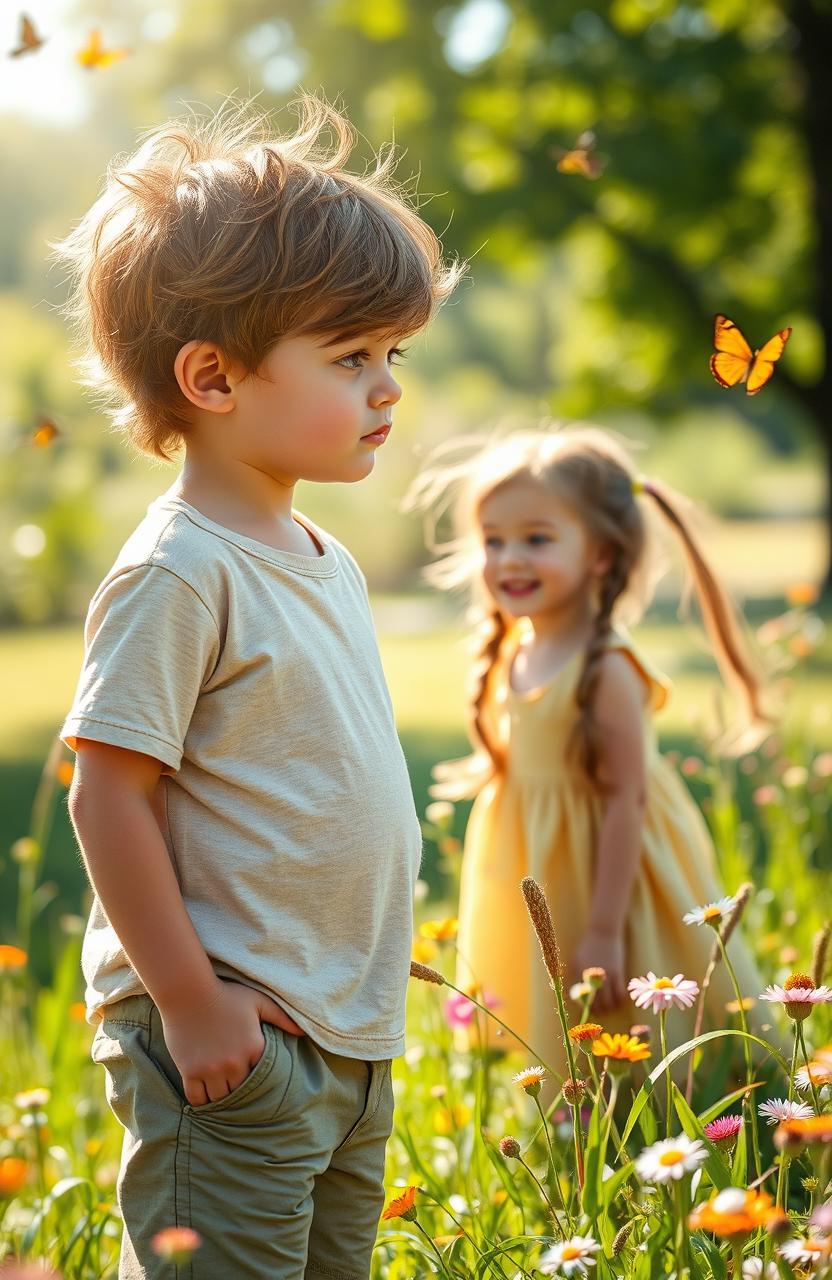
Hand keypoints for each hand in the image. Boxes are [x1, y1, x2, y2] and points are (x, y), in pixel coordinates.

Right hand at [159, 979, 305, 1105]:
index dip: (257, 1079)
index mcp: (254, 1047)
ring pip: (219, 1098)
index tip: (252, 1077)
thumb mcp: (259, 1001)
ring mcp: (211, 1069)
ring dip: (220, 1096)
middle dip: (239, 1090)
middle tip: (234, 1085)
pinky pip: (197, 1099)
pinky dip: (201, 1100)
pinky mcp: (190, 1071)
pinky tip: (204, 1093)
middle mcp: (234, 1063)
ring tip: (220, 1089)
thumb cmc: (226, 994)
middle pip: (240, 1091)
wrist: (189, 991)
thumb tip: (303, 1033)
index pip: (261, 1078)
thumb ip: (282, 1018)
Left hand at [569, 932, 627, 1014]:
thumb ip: (572, 974)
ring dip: (609, 1008)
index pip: (581, 998)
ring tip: (610, 1008)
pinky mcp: (617, 972)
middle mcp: (591, 977)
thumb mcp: (575, 958)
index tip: (588, 1009)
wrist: (603, 931)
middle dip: (598, 1011)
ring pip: (609, 1001)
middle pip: (595, 1003)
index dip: (585, 1007)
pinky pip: (619, 993)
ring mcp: (605, 975)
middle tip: (600, 1013)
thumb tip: (571, 992)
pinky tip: (619, 1000)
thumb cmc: (588, 945)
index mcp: (578, 973)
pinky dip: (619, 1000)